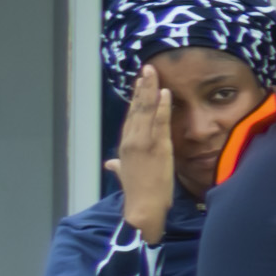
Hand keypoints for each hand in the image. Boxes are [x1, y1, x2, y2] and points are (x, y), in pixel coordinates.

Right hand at [109, 88, 185, 238]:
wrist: (143, 207)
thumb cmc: (139, 193)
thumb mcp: (126, 175)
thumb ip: (118, 167)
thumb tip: (111, 164)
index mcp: (125, 146)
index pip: (131, 117)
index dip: (135, 99)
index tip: (140, 83)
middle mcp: (131, 140)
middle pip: (137, 108)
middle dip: (142, 87)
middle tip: (148, 69)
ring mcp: (143, 142)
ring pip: (146, 111)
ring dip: (150, 90)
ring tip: (154, 73)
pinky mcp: (157, 147)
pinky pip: (159, 122)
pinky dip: (161, 107)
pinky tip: (165, 93)